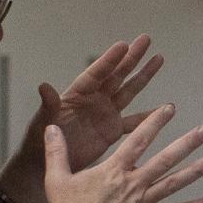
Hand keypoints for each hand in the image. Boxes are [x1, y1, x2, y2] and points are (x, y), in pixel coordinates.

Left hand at [0, 36, 165, 202]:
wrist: (45, 162)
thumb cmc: (39, 139)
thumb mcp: (43, 121)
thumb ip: (48, 104)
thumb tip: (44, 86)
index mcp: (77, 94)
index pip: (97, 73)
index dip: (110, 60)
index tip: (124, 45)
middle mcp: (94, 99)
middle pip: (117, 75)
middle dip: (132, 57)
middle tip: (146, 39)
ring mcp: (105, 113)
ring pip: (129, 91)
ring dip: (143, 76)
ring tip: (158, 59)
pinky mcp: (112, 130)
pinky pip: (133, 121)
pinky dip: (149, 116)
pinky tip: (163, 109)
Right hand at [42, 107, 202, 202]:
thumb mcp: (56, 179)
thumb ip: (56, 151)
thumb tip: (51, 127)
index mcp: (113, 170)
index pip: (138, 139)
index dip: (155, 122)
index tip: (170, 109)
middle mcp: (133, 184)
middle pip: (165, 159)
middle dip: (186, 143)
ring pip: (174, 183)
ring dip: (196, 171)